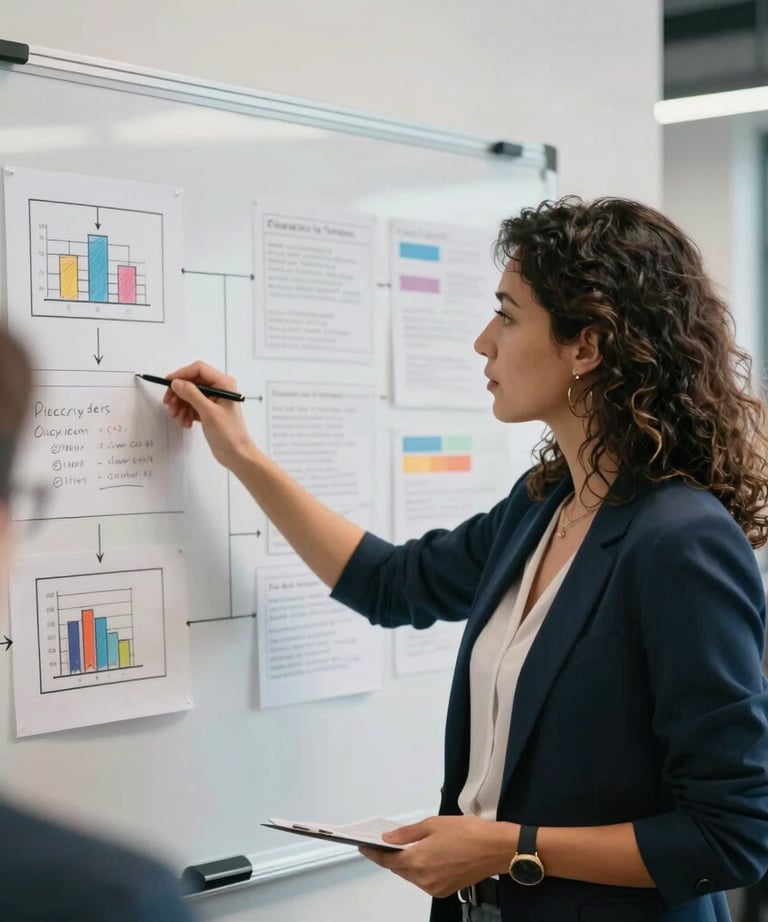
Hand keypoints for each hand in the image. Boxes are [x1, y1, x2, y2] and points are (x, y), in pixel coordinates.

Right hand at [163, 361, 255, 469]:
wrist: (236, 454)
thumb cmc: (229, 434)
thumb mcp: (208, 412)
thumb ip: (192, 394)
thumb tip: (177, 383)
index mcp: (224, 384)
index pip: (199, 369)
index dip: (182, 374)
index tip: (168, 383)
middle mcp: (220, 389)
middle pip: (192, 382)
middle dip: (179, 394)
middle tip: (169, 404)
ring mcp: (214, 400)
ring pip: (190, 395)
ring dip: (181, 405)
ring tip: (178, 418)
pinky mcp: (209, 410)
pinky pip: (192, 405)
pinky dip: (186, 412)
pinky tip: (186, 423)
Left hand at [359, 816, 517, 898]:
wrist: (495, 848)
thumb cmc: (468, 833)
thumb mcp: (433, 824)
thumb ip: (407, 833)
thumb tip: (389, 838)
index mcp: (418, 861)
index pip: (387, 860)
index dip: (374, 853)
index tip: (365, 846)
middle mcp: (424, 878)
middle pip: (399, 869)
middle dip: (391, 856)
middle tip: (385, 842)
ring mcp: (434, 887)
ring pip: (412, 876)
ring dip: (406, 863)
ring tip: (405, 847)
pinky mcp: (445, 890)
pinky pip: (425, 880)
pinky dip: (420, 869)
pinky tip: (423, 856)